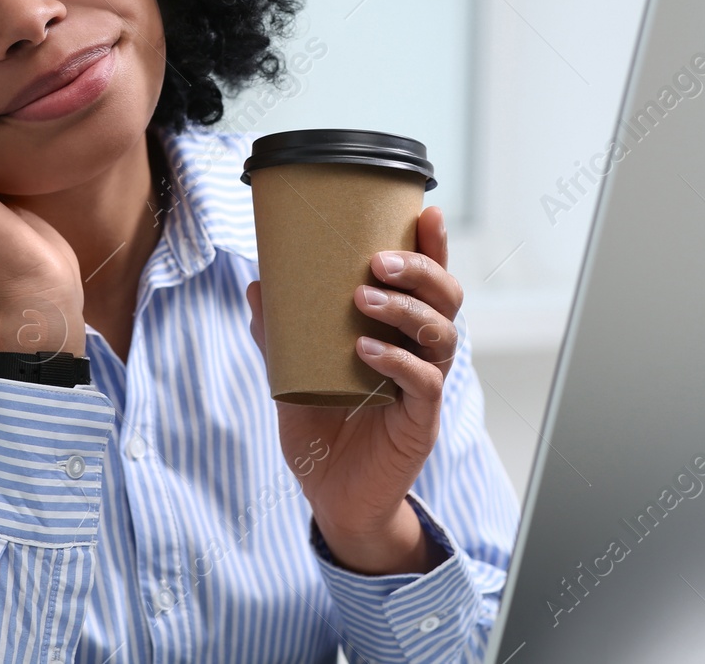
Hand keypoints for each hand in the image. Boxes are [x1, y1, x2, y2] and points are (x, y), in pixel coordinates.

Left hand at [246, 204, 461, 575]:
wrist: (330, 494)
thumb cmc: (322, 427)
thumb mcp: (292, 373)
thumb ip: (280, 332)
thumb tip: (257, 283)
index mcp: (400, 332)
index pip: (428, 281)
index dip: (434, 246)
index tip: (428, 211)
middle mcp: (422, 353)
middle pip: (447, 299)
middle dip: (421, 270)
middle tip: (377, 260)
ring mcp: (425, 387)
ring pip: (440, 334)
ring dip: (404, 309)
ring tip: (362, 298)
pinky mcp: (420, 421)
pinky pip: (424, 383)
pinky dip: (396, 361)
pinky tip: (365, 351)